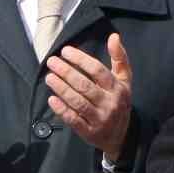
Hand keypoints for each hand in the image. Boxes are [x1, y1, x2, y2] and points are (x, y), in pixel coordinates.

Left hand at [46, 33, 133, 160]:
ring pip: (78, 102)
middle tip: (52, 62)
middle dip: (66, 72)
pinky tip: (51, 99)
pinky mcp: (89, 132)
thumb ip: (120, 58)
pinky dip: (62, 109)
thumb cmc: (118, 101)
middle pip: (85, 85)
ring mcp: (99, 118)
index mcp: (117, 88)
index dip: (81, 59)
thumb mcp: (124, 80)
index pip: (98, 70)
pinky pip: (73, 119)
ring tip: (49, 77)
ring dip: (62, 89)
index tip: (65, 51)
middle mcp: (109, 103)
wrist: (121, 135)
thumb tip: (114, 36)